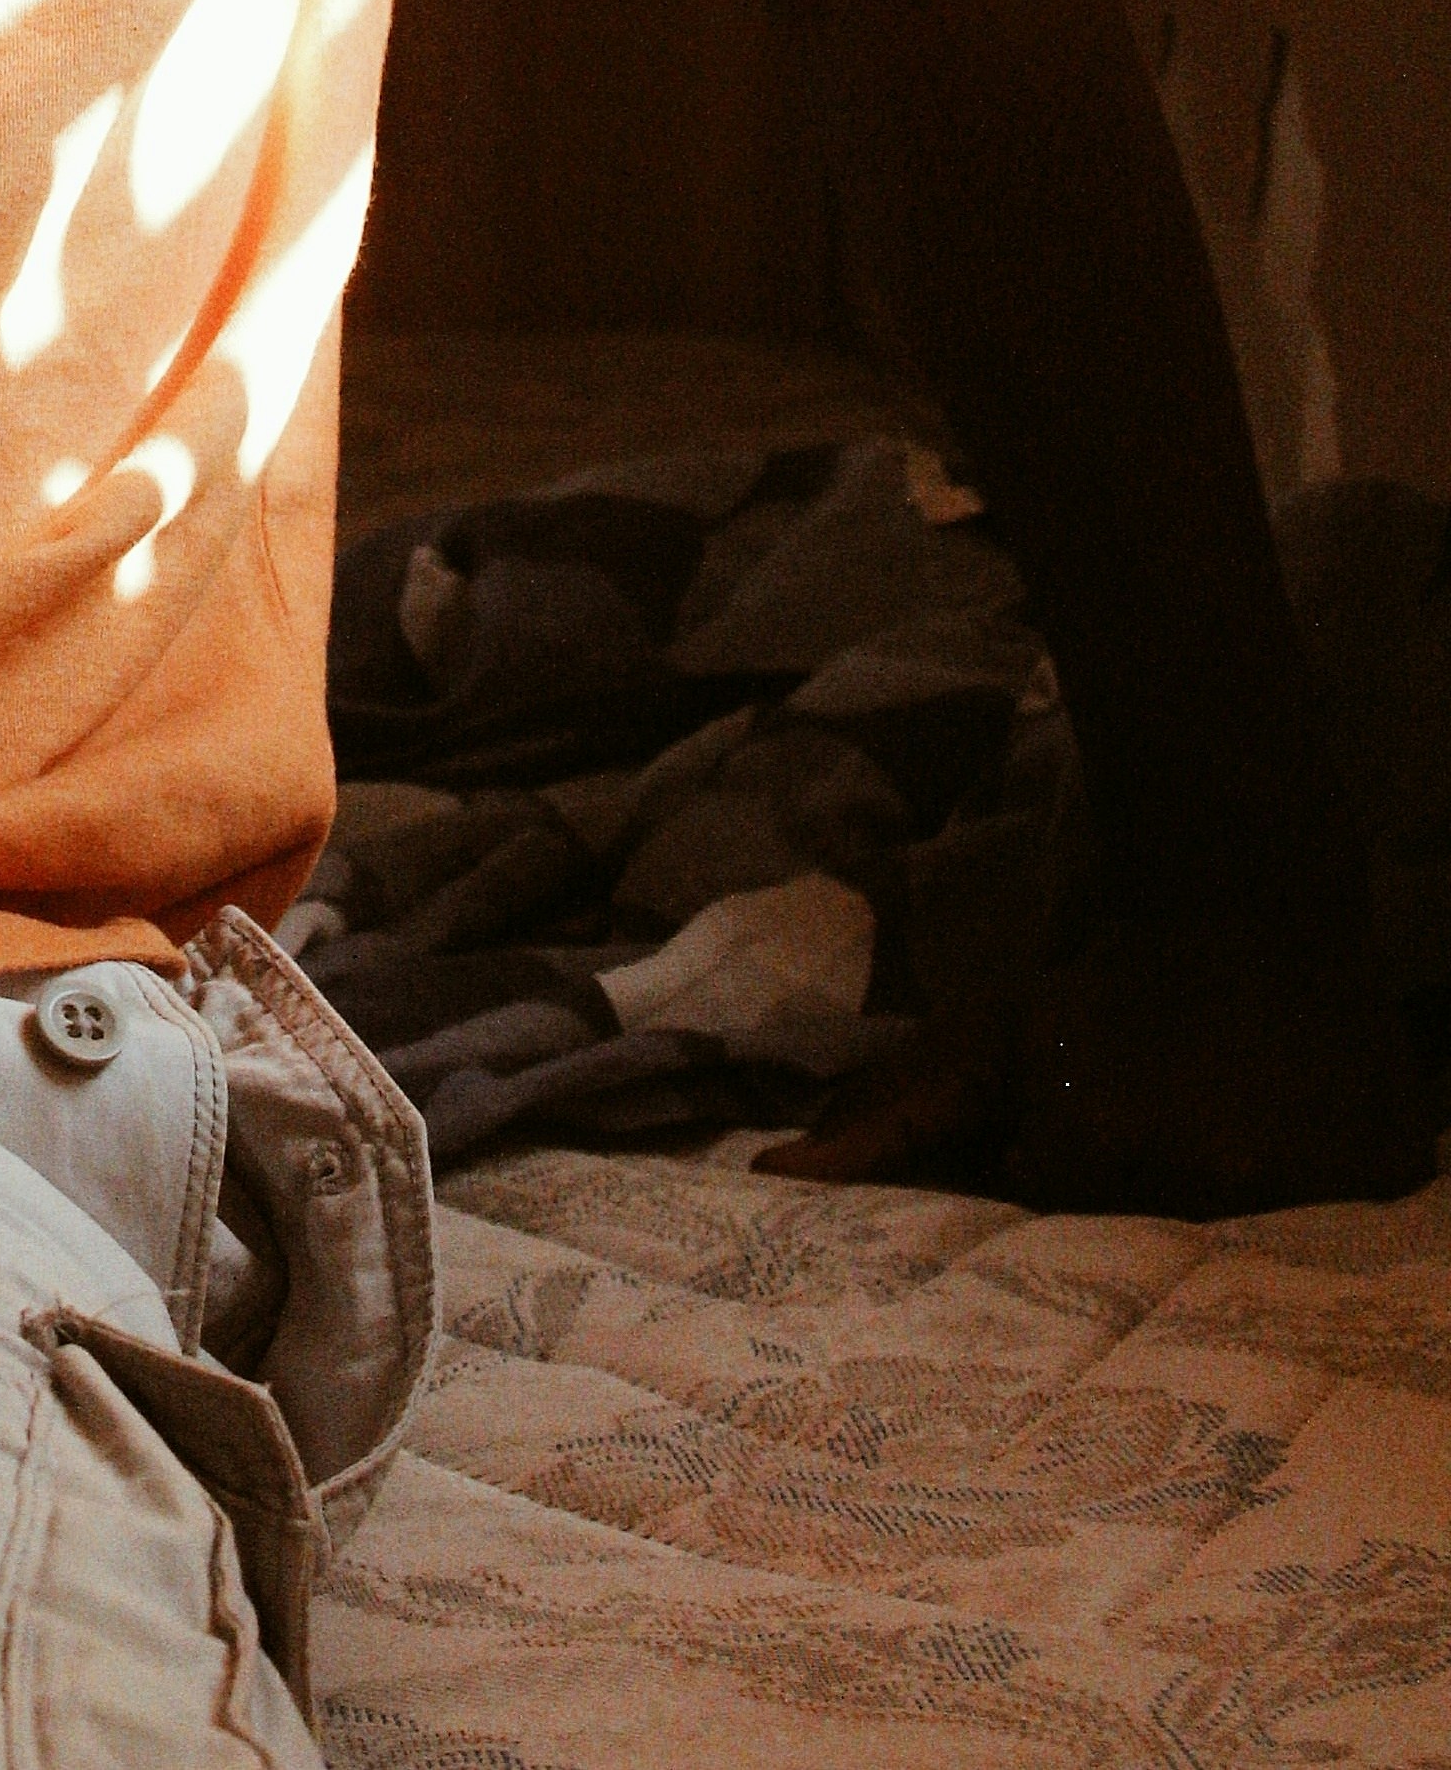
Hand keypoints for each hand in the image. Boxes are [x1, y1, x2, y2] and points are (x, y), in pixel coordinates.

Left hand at [756, 918, 1436, 1218]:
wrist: (1241, 902)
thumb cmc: (1094, 985)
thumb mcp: (984, 1043)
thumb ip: (881, 1117)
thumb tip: (765, 1176)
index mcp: (1093, 1154)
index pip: (1066, 1228)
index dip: (1063, 1172)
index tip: (1083, 1114)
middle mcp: (1201, 1185)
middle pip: (1154, 1250)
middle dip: (1142, 1204)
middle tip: (1158, 1122)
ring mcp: (1304, 1190)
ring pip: (1252, 1248)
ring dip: (1230, 1207)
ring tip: (1219, 1127)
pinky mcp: (1386, 1178)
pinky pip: (1348, 1239)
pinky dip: (1320, 1205)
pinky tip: (1288, 1139)